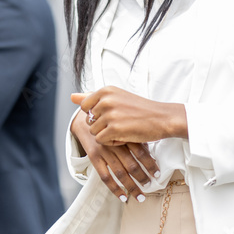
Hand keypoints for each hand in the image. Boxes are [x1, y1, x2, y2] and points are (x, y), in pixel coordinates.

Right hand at [70, 105, 157, 201]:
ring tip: (140, 196)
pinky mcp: (94, 157)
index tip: (157, 174)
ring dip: (131, 187)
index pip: (141, 153)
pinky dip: (115, 189)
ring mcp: (104, 151)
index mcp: (125, 135)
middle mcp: (115, 143)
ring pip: (120, 173)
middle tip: (150, 186)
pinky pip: (105, 177)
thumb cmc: (111, 127)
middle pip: (131, 165)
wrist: (87, 121)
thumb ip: (136, 140)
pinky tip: (123, 197)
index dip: (150, 165)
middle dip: (142, 178)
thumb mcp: (124, 128)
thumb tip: (153, 155)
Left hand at [72, 86, 187, 145]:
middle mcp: (106, 100)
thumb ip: (92, 97)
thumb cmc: (140, 109)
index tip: (112, 114)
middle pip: (89, 121)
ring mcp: (109, 114)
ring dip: (107, 135)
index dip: (97, 115)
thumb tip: (71, 96)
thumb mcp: (116, 98)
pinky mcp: (114, 129)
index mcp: (106, 90)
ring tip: (123, 129)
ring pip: (94, 132)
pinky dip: (112, 142)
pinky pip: (101, 141)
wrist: (162, 118)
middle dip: (102, 126)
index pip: (85, 106)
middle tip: (120, 122)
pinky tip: (124, 136)